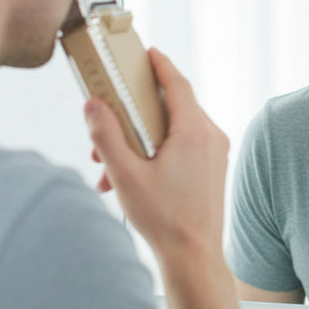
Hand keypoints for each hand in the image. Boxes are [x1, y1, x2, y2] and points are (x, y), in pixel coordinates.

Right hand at [83, 48, 229, 259]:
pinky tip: (133, 175)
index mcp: (194, 132)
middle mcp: (210, 137)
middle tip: (109, 123)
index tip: (148, 53)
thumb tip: (94, 106)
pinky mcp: (213, 166)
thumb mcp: (126, 175)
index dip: (161, 65)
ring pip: (175, 128)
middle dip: (136, 114)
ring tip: (111, 164)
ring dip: (143, 138)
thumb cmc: (164, 218)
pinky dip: (158, 150)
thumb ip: (106, 136)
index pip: (178, 84)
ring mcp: (215, 152)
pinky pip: (184, 145)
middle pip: (172, 107)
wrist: (194, 255)